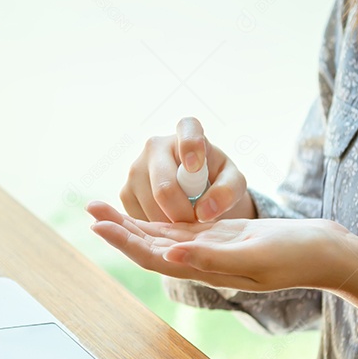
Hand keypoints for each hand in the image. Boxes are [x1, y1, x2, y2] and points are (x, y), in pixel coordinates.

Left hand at [86, 201, 357, 331]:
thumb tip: (168, 254)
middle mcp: (201, 261)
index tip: (98, 225)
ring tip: (103, 207)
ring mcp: (209, 249)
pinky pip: (180, 229)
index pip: (154, 256)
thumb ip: (210, 257)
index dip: (124, 242)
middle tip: (89, 208)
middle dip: (118, 229)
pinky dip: (157, 219)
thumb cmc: (298, 255)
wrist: (327, 253)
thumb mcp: (255, 254)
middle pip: (150, 245)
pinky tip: (140, 210)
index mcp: (206, 269)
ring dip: (131, 223)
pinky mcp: (219, 237)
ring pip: (161, 236)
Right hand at [121, 117, 255, 224]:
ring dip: (171, 224)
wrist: (193, 190)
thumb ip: (228, 191)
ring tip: (185, 222)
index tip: (196, 166)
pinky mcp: (125, 192)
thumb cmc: (216, 180)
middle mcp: (155, 146)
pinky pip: (139, 218)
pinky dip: (156, 229)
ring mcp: (135, 169)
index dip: (190, 146)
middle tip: (197, 224)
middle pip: (164, 188)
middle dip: (183, 213)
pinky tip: (169, 222)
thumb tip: (204, 211)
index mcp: (187, 132)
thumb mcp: (232, 182)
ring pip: (151, 208)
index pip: (188, 129)